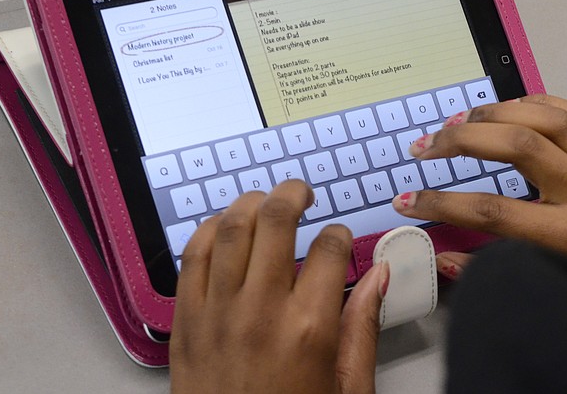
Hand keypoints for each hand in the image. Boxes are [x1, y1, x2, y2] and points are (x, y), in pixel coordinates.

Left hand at [170, 179, 388, 393]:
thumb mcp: (347, 389)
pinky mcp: (185, 322)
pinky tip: (222, 227)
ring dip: (249, 203)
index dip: (340, 235)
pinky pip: (190, 258)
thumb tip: (380, 276)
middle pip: (276, 220)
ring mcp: (217, 313)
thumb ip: (363, 327)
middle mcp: (261, 311)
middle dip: (294, 194)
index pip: (330, 249)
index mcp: (309, 328)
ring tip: (265, 200)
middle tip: (302, 191)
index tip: (340, 239)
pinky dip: (206, 231)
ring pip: (229, 228)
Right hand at [394, 94, 566, 280]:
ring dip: (494, 112)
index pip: (494, 211)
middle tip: (423, 147)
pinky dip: (532, 102)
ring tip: (456, 122)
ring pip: (547, 118)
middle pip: (518, 145)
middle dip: (461, 141)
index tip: (407, 201)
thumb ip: (492, 272)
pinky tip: (504, 110)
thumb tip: (442, 258)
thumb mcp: (554, 285)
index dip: (442, 204)